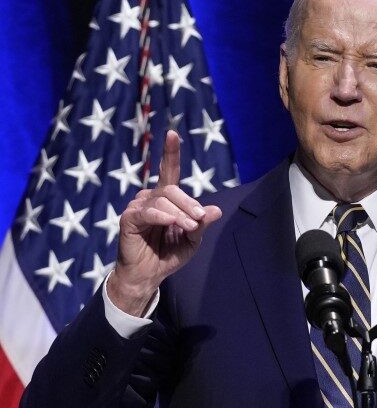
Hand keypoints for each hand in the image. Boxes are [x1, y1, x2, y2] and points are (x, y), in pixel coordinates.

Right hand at [107, 130, 221, 315]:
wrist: (150, 275)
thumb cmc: (169, 254)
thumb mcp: (192, 238)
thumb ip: (201, 223)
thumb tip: (216, 210)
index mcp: (166, 199)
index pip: (169, 171)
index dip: (171, 152)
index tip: (172, 133)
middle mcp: (150, 198)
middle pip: (172, 189)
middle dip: (189, 204)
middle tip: (198, 220)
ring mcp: (137, 207)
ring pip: (163, 200)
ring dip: (180, 214)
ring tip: (188, 228)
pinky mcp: (128, 219)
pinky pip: (148, 212)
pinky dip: (163, 216)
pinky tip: (170, 223)